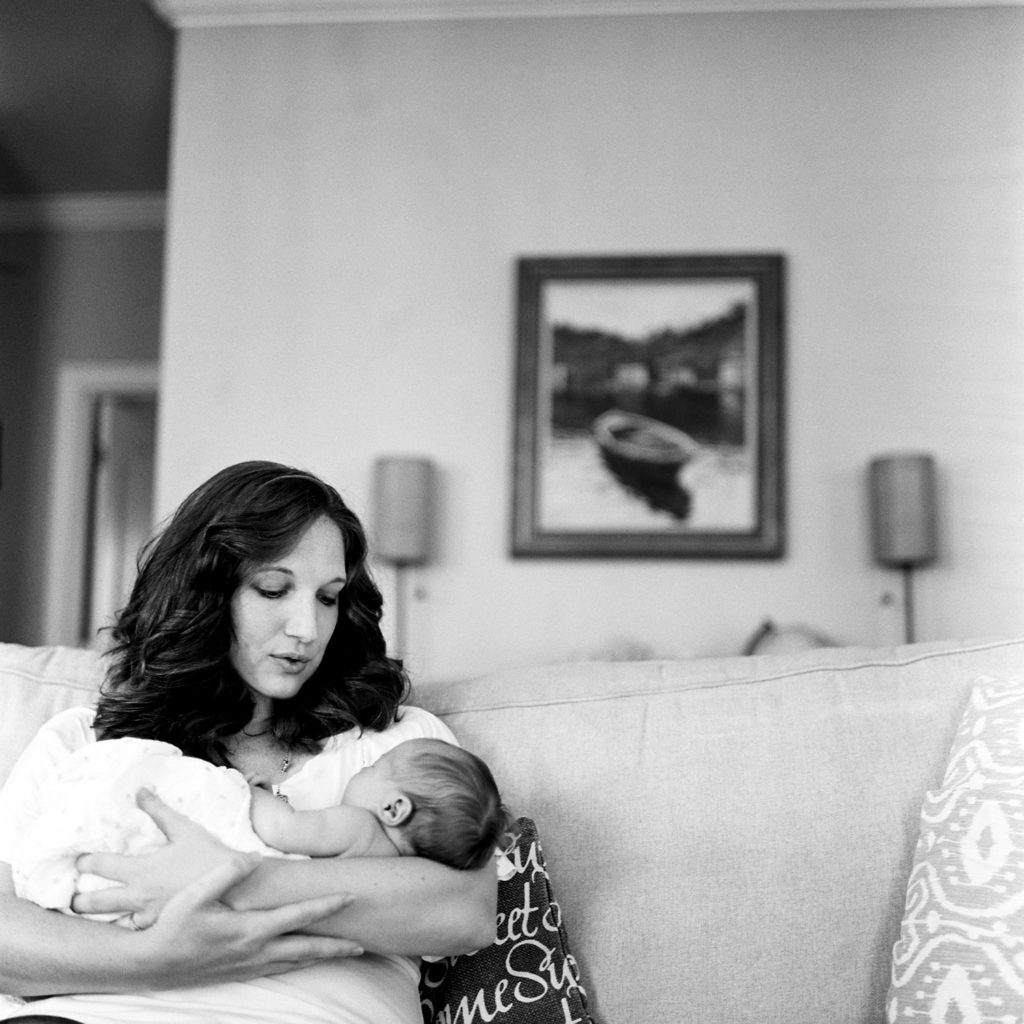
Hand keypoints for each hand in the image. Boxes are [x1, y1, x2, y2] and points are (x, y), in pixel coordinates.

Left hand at [72, 788, 234, 923]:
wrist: (235, 889)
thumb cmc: (210, 857)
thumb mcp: (185, 829)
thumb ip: (159, 811)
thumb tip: (140, 790)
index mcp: (139, 870)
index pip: (98, 865)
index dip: (84, 862)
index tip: (78, 861)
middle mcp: (137, 896)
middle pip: (93, 904)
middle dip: (78, 901)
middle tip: (73, 899)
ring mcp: (147, 917)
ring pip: (112, 922)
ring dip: (104, 918)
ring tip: (99, 917)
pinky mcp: (159, 930)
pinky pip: (137, 931)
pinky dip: (133, 927)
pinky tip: (134, 925)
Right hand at [131, 853, 363, 987]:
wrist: (149, 964)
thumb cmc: (173, 925)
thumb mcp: (197, 893)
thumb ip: (228, 871)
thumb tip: (255, 857)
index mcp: (250, 930)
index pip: (299, 916)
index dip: (327, 906)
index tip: (351, 897)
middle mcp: (255, 951)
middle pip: (306, 949)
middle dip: (336, 947)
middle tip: (363, 944)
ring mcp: (248, 966)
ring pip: (295, 962)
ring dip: (321, 957)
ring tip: (343, 954)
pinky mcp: (239, 974)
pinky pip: (279, 969)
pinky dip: (298, 964)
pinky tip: (303, 961)